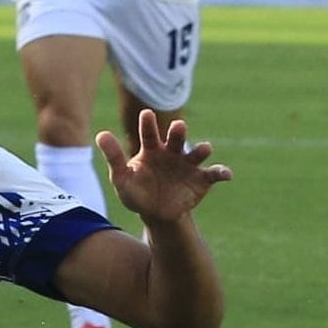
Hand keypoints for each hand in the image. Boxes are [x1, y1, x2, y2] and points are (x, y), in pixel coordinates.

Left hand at [97, 110, 233, 220]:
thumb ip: (114, 157)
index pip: (149, 133)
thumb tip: (101, 134)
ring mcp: (188, 165)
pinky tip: (227, 174)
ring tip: (206, 148)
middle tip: (178, 126)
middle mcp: (172, 153)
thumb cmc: (136, 192)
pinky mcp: (201, 180)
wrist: (155, 214)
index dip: (148, 124)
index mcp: (151, 149)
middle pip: (176, 139)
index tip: (146, 114)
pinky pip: (213, 174)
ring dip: (202, 150)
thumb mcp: (121, 178)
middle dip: (178, 132)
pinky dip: (221, 172)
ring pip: (197, 153)